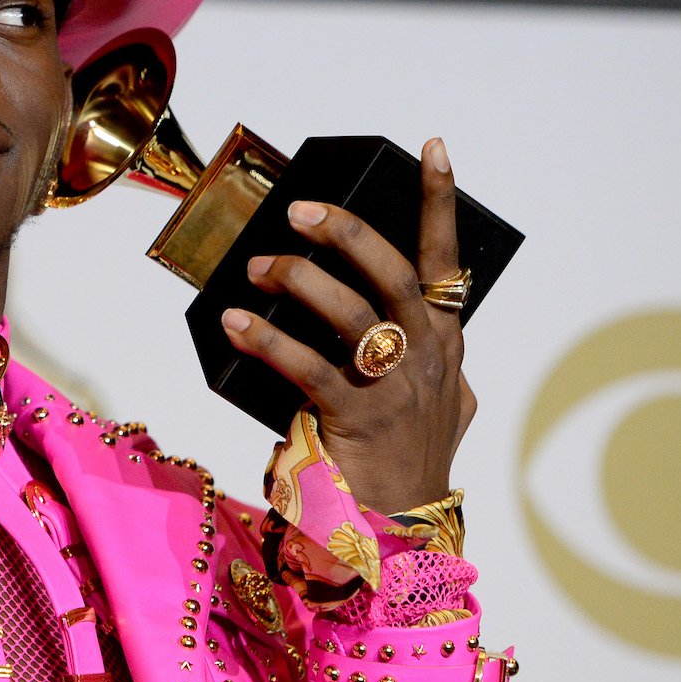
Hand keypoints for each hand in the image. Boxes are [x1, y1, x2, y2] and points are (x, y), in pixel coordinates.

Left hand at [220, 138, 475, 514]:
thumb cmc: (403, 460)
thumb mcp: (427, 399)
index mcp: (443, 343)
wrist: (402, 533)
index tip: (431, 148)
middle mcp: (427, 356)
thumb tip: (364, 306)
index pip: (445, 261)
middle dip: (346, 233)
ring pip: (352, 312)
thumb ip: (410, 353)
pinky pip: (308, 365)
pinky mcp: (359, 418)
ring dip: (299, 279)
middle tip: (301, 209)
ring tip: (259, 265)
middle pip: (391, 274)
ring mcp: (398, 387)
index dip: (440, 202)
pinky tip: (235, 321)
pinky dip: (267, 339)